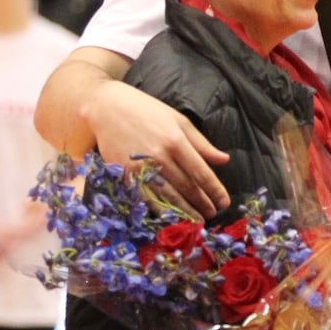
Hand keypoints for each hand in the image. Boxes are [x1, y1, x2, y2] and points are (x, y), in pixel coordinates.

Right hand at [86, 80, 229, 219]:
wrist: (105, 107)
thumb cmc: (146, 111)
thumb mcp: (179, 120)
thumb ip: (202, 143)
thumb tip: (224, 160)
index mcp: (176, 141)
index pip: (201, 172)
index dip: (215, 190)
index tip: (224, 202)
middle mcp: (159, 156)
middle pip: (186, 187)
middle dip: (201, 203)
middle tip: (212, 215)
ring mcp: (140, 167)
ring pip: (167, 196)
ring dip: (184, 211)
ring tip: (196, 221)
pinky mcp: (124, 174)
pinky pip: (145, 197)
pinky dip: (159, 209)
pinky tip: (170, 217)